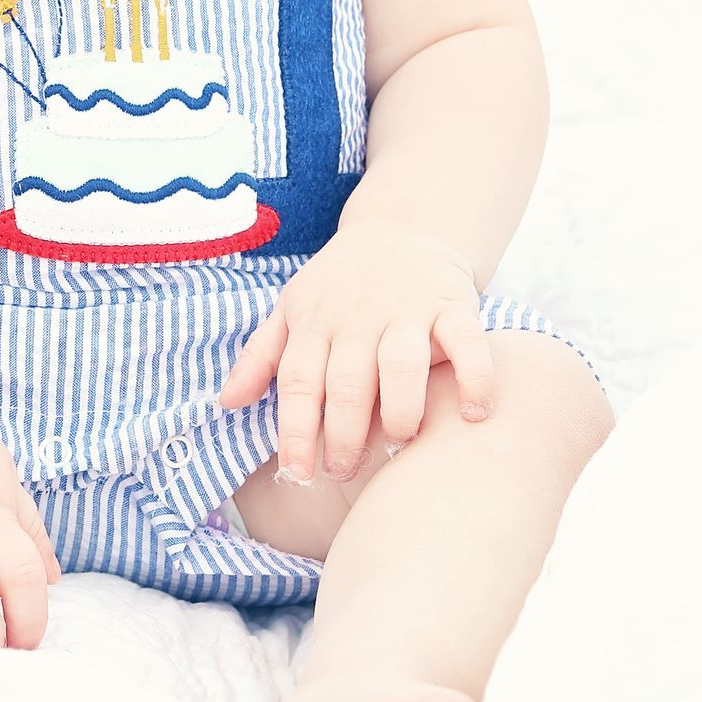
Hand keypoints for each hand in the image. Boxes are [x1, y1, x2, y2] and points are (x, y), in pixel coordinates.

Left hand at [217, 215, 493, 484]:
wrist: (403, 227)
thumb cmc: (338, 286)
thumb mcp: (291, 310)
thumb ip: (261, 357)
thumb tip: (225, 404)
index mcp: (314, 324)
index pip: (297, 382)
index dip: (294, 430)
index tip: (297, 474)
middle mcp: (357, 318)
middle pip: (347, 383)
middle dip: (343, 435)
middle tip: (344, 471)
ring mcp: (408, 311)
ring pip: (402, 366)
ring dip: (400, 412)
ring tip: (398, 443)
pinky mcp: (454, 306)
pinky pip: (468, 343)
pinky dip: (476, 377)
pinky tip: (475, 414)